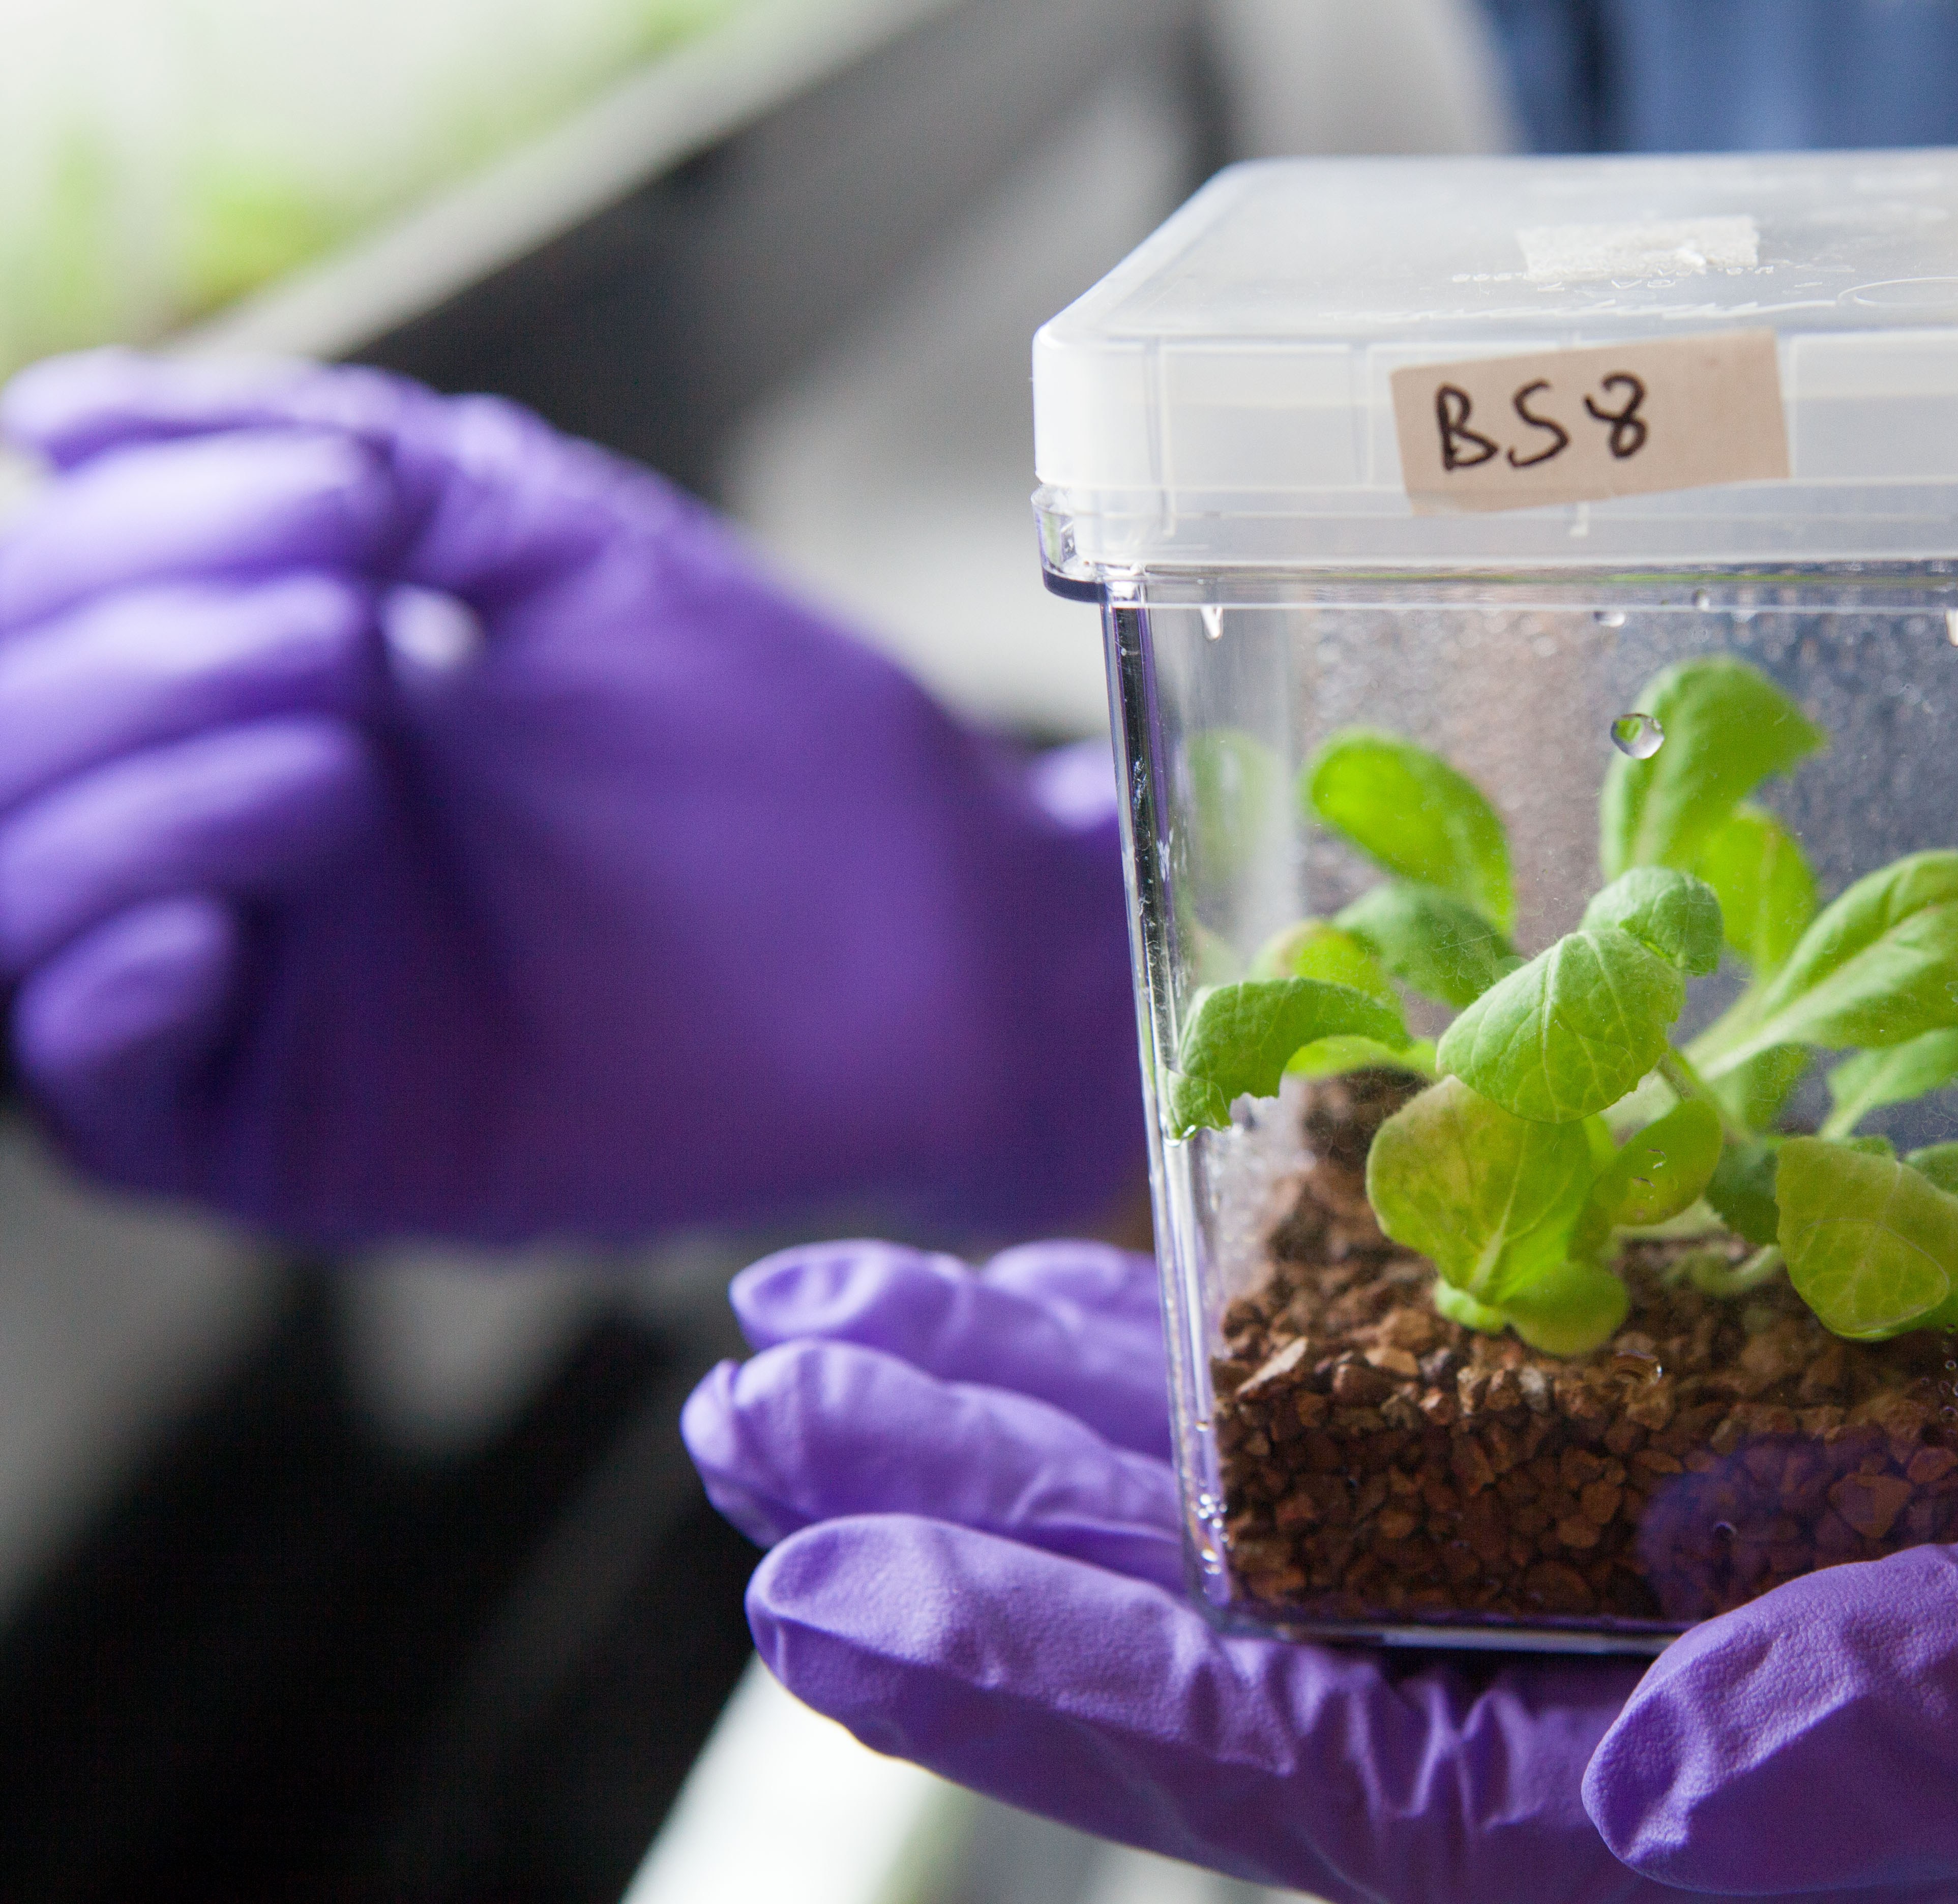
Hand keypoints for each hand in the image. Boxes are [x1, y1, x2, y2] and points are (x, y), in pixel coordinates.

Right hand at [0, 351, 1137, 1241]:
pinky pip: (97, 1093)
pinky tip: (213, 914)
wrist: (936, 930)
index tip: (315, 497)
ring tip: (340, 742)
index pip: (46, 610)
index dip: (122, 537)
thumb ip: (345, 460)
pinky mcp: (303, 1138)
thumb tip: (62, 422)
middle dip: (123, 657)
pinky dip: (110, 988)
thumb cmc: (777, 743)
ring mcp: (257, 999)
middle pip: (4, 751)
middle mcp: (222, 845)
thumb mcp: (558, 544)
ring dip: (133, 793)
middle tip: (327, 618)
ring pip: (16, 905)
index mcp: (260, 693)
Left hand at [682, 996, 1957, 1900]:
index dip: (1082, 1680)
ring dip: (1062, 1411)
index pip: (1360, 1773)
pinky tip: (1084, 1267)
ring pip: (1309, 1497)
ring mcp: (1707, 1529)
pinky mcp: (1737, 1374)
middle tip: (750, 1409)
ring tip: (826, 1325)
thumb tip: (1670, 1805)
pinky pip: (1434, 1364)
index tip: (832, 1566)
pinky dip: (1245, 1311)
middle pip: (1272, 1633)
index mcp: (1809, 1788)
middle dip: (992, 1524)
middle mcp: (1713, 1682)